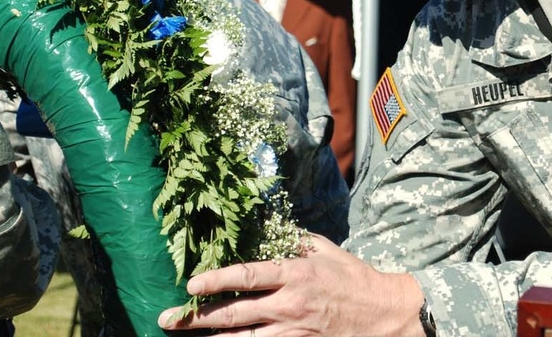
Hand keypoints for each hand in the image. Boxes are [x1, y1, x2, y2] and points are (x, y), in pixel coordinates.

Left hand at [158, 233, 425, 335]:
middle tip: (167, 319)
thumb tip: (265, 225)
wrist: (384, 315)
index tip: (190, 284)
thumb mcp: (324, 248)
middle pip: (234, 315)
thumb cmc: (353, 277)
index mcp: (295, 274)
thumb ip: (293, 239)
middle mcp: (289, 306)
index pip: (247, 277)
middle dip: (196, 318)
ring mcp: (293, 333)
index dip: (216, 280)